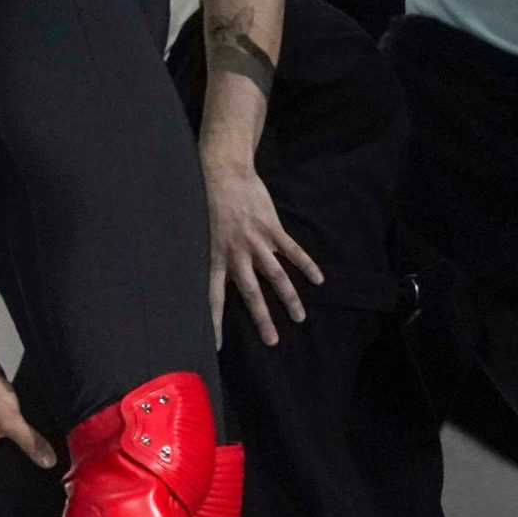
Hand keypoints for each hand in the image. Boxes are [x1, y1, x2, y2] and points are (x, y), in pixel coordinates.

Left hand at [204, 156, 321, 345]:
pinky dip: (306, 265)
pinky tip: (318, 279)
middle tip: (273, 341)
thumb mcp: (200, 231)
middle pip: (251, 293)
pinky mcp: (272, 228)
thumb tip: (199, 276)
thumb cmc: (207, 200)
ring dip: (289, 298)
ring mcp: (257, 241)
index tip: (215, 345)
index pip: (213, 296)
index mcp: (216, 257)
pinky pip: (293, 250)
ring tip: (300, 317)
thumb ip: (207, 254)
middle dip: (262, 318)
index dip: (214, 321)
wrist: (223, 171)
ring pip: (276, 276)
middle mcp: (237, 254)